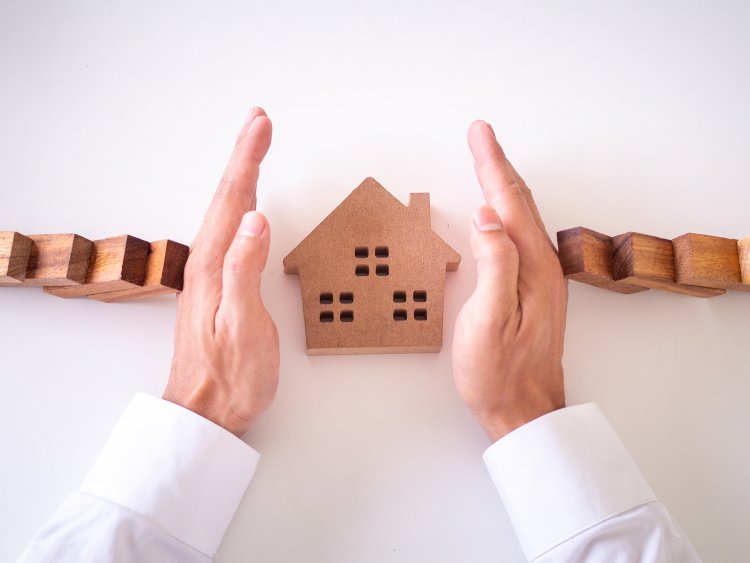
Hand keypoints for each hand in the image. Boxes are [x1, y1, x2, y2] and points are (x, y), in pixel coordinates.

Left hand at [163, 107, 279, 436]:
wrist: (204, 411)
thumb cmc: (230, 376)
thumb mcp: (244, 326)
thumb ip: (246, 270)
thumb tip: (257, 220)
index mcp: (214, 265)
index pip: (234, 200)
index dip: (249, 159)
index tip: (262, 125)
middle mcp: (207, 263)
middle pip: (227, 197)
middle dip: (243, 156)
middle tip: (258, 122)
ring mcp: (210, 274)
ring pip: (226, 211)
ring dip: (240, 176)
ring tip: (251, 150)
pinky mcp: (216, 286)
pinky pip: (227, 232)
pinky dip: (238, 206)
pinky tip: (243, 209)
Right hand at [452, 121, 566, 441]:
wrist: (523, 411)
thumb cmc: (500, 372)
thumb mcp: (490, 319)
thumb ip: (494, 264)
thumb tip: (487, 216)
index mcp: (532, 268)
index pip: (509, 203)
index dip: (491, 165)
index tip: (479, 133)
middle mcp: (542, 267)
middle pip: (519, 202)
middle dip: (497, 165)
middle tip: (480, 136)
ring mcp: (539, 279)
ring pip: (521, 217)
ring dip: (503, 185)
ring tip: (487, 162)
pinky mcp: (531, 290)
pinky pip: (518, 236)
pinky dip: (506, 212)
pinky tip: (499, 213)